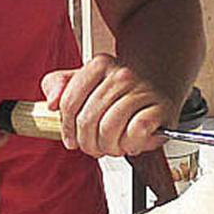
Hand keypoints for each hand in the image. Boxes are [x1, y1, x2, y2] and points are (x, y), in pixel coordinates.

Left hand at [41, 55, 177, 157]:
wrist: (159, 84)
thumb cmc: (119, 90)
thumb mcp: (83, 82)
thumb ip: (57, 86)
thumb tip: (51, 103)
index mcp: (99, 65)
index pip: (69, 103)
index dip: (67, 128)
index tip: (72, 140)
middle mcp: (121, 74)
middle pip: (88, 119)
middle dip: (88, 143)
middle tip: (95, 147)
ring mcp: (143, 89)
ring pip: (110, 127)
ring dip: (109, 146)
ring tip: (112, 147)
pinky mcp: (162, 106)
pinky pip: (137, 130)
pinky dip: (131, 143)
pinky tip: (131, 143)